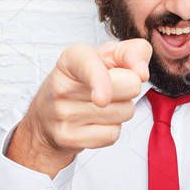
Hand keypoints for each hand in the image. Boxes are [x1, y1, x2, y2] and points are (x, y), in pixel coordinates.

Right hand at [8, 39, 151, 175]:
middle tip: (113, 87)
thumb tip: (141, 73)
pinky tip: (96, 122)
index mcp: (72, 58)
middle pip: (127, 88)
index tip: (101, 99)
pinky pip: (112, 134)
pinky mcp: (68, 137)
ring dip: (122, 109)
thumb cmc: (85, 81)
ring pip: (124, 112)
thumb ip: (133, 52)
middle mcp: (63, 85)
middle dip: (129, 88)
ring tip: (100, 105)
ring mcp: (63, 114)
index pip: (88, 65)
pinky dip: (111, 129)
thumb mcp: (108, 57)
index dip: (100, 81)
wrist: (48, 116)